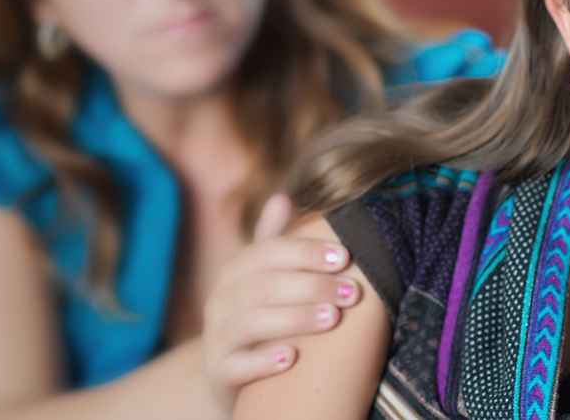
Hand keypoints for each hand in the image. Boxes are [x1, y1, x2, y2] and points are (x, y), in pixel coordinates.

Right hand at [202, 194, 360, 409]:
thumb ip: (272, 242)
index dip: (305, 253)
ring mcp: (217, 336)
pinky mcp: (219, 372)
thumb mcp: (260, 278)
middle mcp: (221, 300)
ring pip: (249, 323)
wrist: (224, 372)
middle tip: (352, 292)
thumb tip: (284, 198)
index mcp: (235, 271)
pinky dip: (262, 361)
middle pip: (262, 286)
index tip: (345, 257)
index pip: (267, 252)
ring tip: (333, 318)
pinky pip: (236, 366)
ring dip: (294, 318)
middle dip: (310, 286)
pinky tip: (292, 358)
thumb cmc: (257, 315)